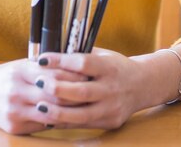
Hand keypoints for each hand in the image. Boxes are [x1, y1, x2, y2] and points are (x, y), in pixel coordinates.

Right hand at [0, 58, 87, 133]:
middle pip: (54, 94)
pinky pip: (41, 125)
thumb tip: (75, 62)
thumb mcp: (24, 64)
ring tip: (84, 105)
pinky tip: (67, 116)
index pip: (54, 74)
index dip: (73, 75)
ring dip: (68, 110)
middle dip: (75, 94)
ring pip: (49, 112)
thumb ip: (46, 65)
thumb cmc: (9, 75)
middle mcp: (15, 91)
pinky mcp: (13, 127)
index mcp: (21, 71)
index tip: (88, 75)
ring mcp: (13, 111)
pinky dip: (56, 120)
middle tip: (92, 92)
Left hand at [31, 49, 148, 129]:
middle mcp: (111, 89)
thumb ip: (81, 55)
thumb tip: (52, 55)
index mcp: (109, 67)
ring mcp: (111, 108)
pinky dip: (64, 122)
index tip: (42, 59)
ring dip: (56, 111)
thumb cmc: (117, 67)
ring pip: (80, 114)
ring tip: (38, 105)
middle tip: (37, 82)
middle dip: (56, 88)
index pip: (83, 63)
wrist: (143, 85)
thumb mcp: (103, 55)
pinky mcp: (109, 122)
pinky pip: (82, 125)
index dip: (61, 61)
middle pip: (80, 92)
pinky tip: (49, 118)